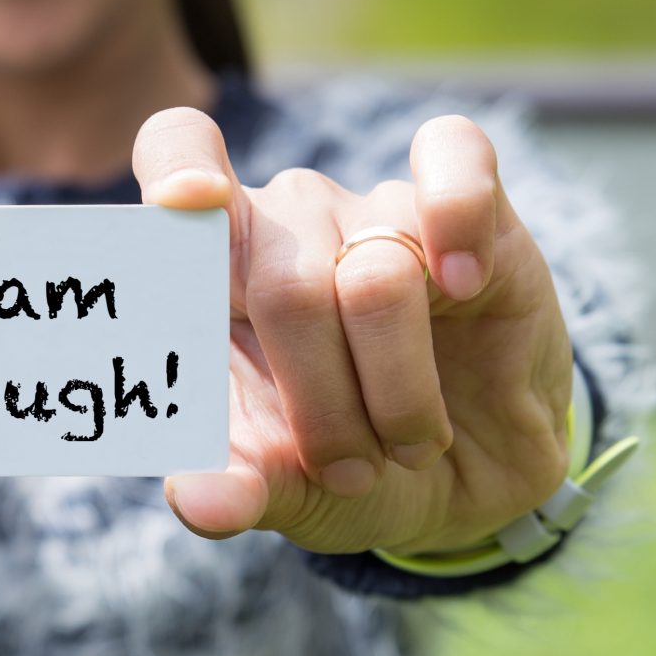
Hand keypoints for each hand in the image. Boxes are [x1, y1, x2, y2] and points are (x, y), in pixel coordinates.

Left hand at [133, 106, 576, 559]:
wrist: (472, 482)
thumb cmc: (350, 469)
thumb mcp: (291, 492)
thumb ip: (240, 489)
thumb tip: (199, 500)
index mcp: (219, 269)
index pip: (178, 155)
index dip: (178, 168)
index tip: (180, 205)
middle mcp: (292, 222)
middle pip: (283, 282)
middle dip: (318, 404)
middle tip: (345, 470)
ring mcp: (380, 210)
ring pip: (377, 278)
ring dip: (397, 391)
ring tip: (409, 444)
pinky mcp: (477, 209)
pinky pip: (456, 162)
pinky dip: (458, 222)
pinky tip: (465, 284)